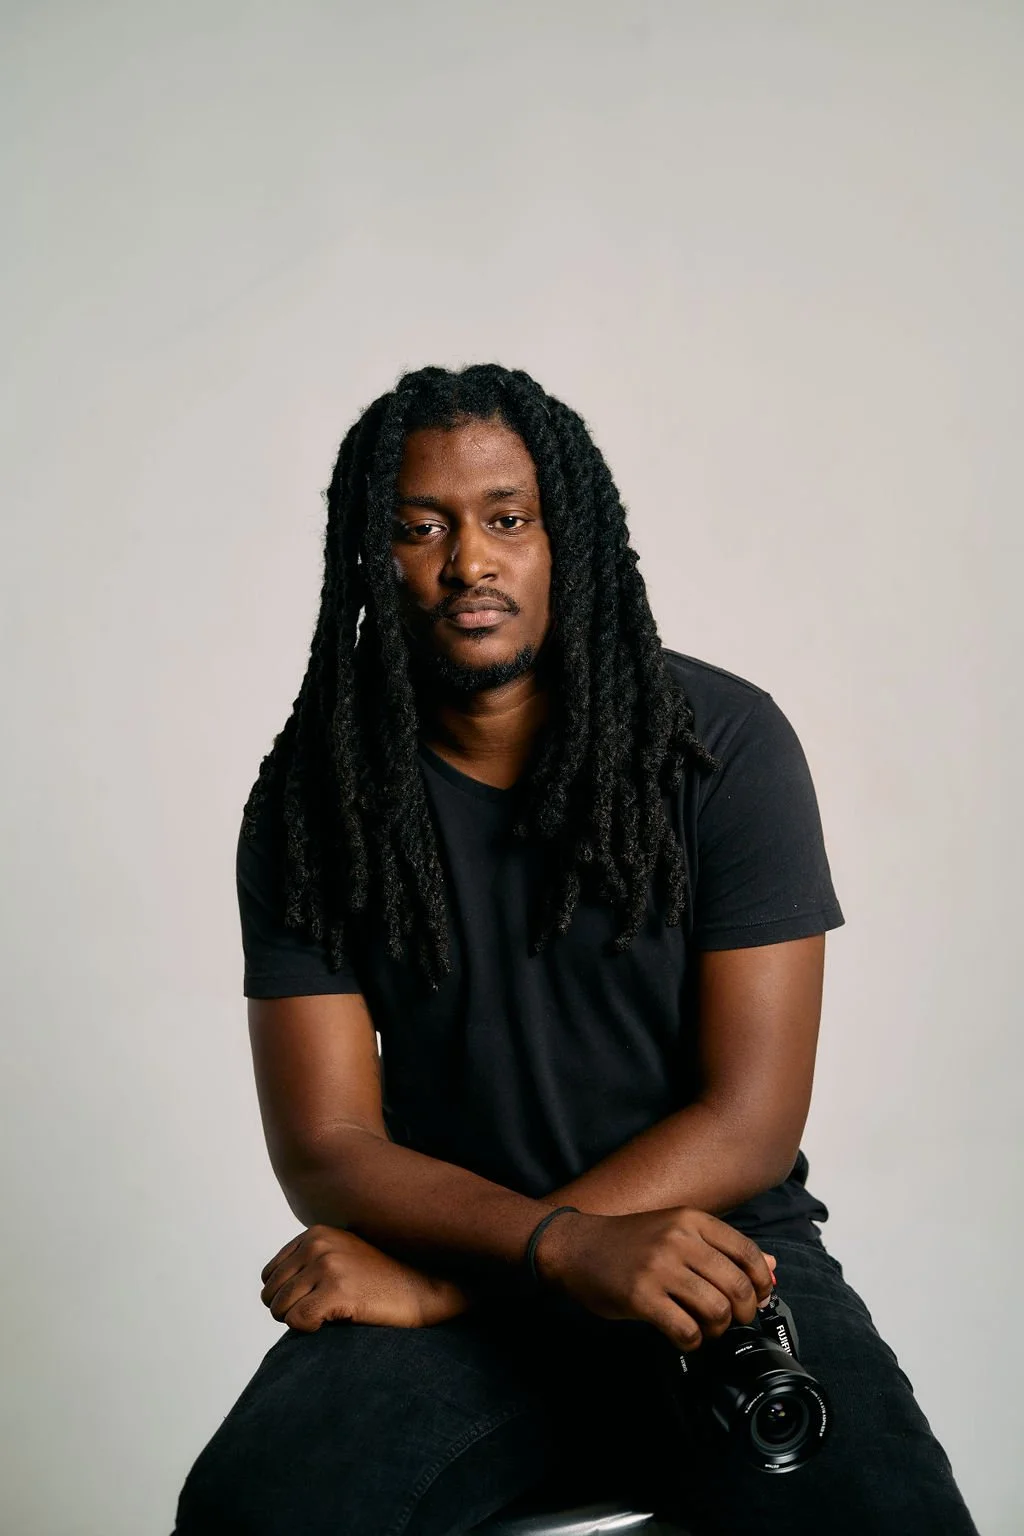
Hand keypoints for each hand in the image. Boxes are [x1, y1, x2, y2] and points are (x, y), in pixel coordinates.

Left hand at [260, 1224, 473, 1331]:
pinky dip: (309, 1330)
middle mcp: (317, 1244)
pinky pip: (296, 1321)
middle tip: (322, 1315)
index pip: (269, 1275)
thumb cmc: (383, 1279)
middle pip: (270, 1294)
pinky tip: (334, 1323)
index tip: (313, 1303)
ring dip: (299, 1322)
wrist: (426, 1287)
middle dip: (289, 1311)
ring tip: (330, 1316)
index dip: (286, 1296)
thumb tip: (268, 1288)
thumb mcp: (342, 1255)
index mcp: (314, 1233)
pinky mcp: (337, 1289)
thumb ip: (309, 1261)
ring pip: (278, 1309)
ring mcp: (327, 1265)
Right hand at [533, 1206, 777, 1352]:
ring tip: (705, 1330)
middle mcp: (679, 1240)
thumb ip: (722, 1247)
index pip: (748, 1253)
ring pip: (716, 1310)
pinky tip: (684, 1338)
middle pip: (737, 1286)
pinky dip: (692, 1342)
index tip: (756, 1299)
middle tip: (730, 1320)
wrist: (576, 1246)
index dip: (761, 1284)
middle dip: (743, 1313)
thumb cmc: (629, 1241)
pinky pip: (686, 1330)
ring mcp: (659, 1267)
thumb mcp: (677, 1230)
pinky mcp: (641, 1296)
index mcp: (692, 1220)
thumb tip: (771, 1268)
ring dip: (717, 1330)